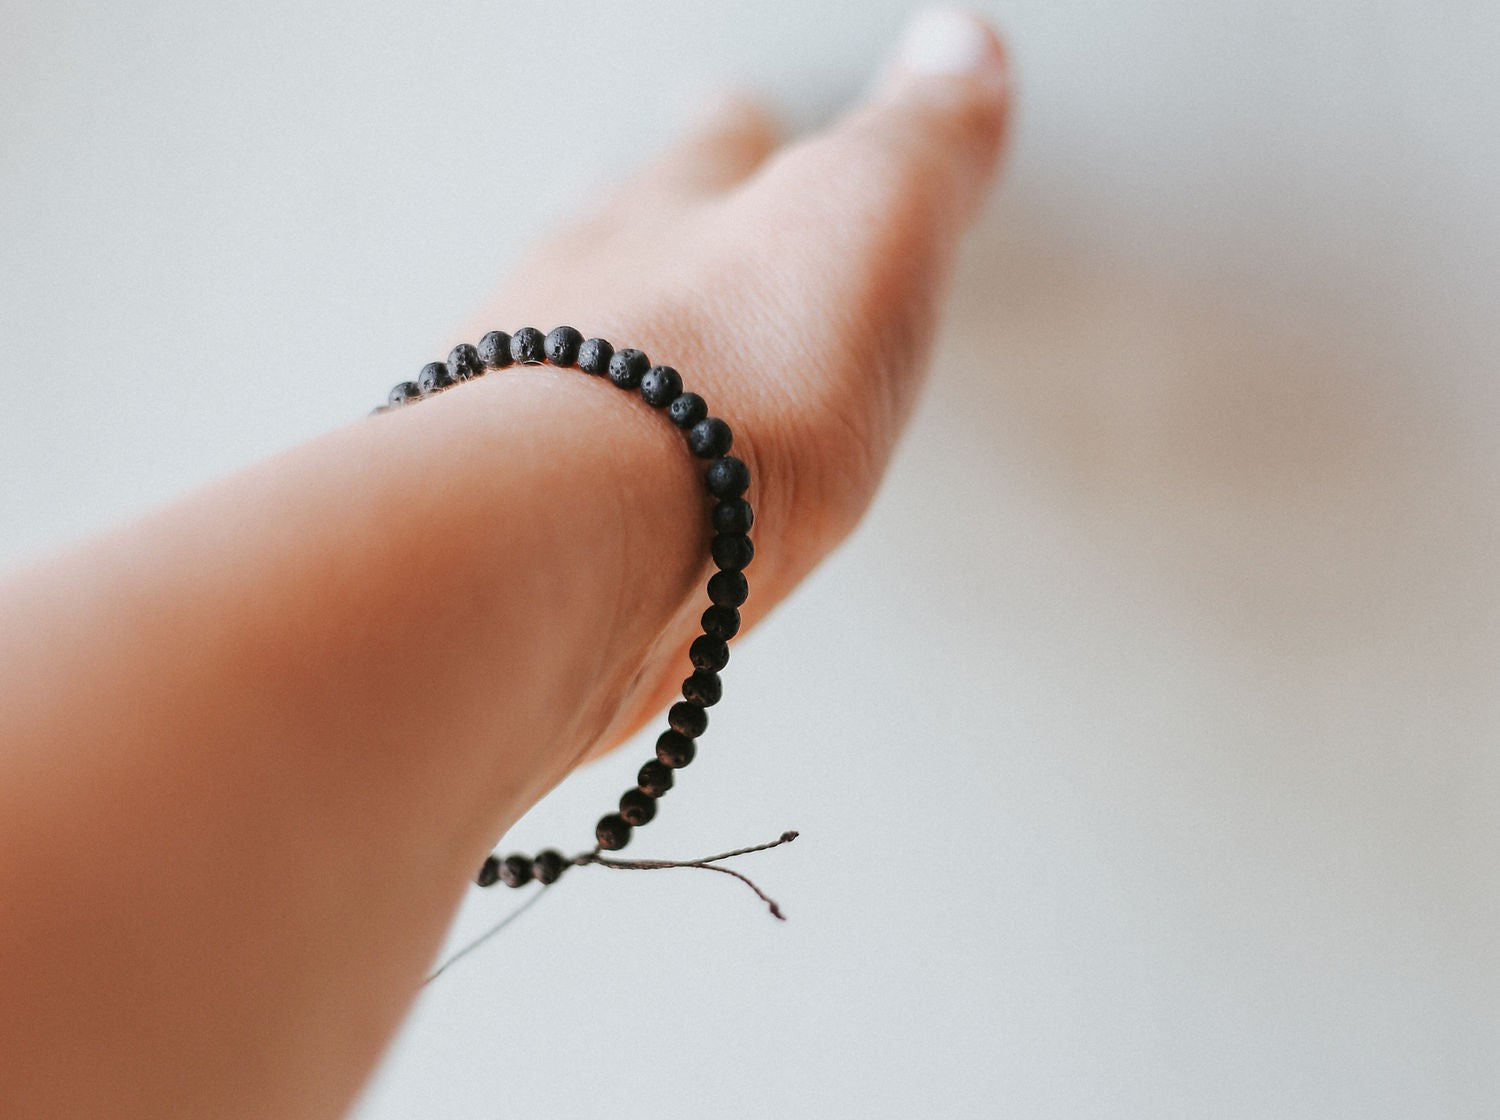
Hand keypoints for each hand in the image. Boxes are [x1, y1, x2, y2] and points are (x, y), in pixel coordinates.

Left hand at [479, 7, 1009, 754]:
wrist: (581, 537)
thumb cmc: (724, 380)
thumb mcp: (871, 219)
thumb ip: (921, 139)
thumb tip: (964, 45)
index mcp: (677, 214)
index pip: (719, 147)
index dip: (743, 129)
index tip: (745, 112)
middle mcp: (583, 299)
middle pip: (616, 241)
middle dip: (648, 230)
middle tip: (661, 218)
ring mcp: (531, 411)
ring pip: (564, 347)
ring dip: (604, 343)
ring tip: (631, 356)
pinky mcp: (524, 524)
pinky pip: (547, 470)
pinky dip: (578, 468)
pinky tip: (598, 496)